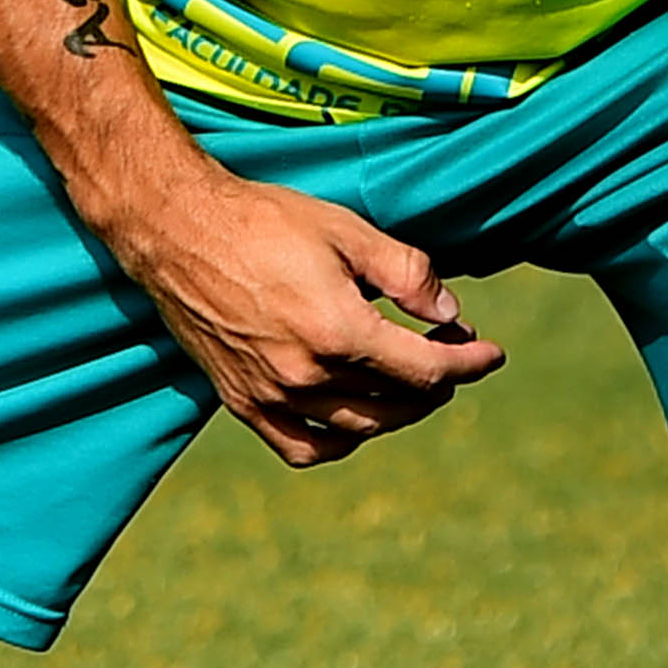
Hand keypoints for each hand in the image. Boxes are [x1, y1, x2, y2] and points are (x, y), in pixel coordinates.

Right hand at [99, 172, 506, 467]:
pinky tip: (355, 418)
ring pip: (358, 427)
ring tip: (408, 384)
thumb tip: (449, 313)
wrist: (176, 229)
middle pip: (399, 403)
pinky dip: (340, 440)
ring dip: (397, 411)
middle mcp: (307, 374)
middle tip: (449, 355)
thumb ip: (409, 275)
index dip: (470, 363)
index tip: (491, 353)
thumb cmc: (262, 220)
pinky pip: (303, 447)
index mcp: (340, 331)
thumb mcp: (348, 231)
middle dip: (438, 383)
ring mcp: (271, 394)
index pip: (428, 369)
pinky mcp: (241, 400)